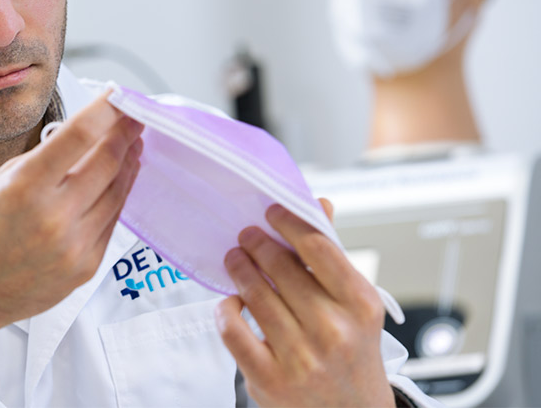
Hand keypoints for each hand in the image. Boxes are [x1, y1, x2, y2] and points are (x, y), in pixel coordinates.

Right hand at [0, 92, 142, 358]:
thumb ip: (44, 159)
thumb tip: (85, 135)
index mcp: (25, 187)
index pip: (80, 135)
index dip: (106, 109)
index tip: (119, 94)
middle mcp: (54, 218)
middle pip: (108, 162)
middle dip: (125, 133)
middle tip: (134, 116)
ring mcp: (74, 247)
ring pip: (118, 193)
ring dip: (129, 164)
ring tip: (132, 145)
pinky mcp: (85, 268)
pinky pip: (111, 223)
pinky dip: (118, 197)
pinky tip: (119, 181)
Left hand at [215, 202, 393, 406]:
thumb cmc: (351, 352)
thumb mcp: (354, 306)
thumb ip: (332, 258)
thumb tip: (318, 206)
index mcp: (360, 304)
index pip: (317, 247)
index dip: (289, 222)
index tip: (271, 212)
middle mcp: (333, 331)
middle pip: (280, 267)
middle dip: (256, 245)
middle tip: (246, 236)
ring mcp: (301, 358)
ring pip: (254, 295)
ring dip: (239, 269)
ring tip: (235, 260)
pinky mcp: (270, 379)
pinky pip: (233, 330)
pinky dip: (225, 310)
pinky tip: (230, 302)